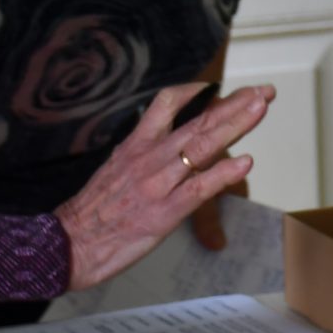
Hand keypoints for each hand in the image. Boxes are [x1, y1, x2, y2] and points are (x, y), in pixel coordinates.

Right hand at [57, 83, 273, 289]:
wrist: (68, 244)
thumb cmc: (93, 211)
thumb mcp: (116, 167)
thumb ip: (142, 152)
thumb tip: (165, 143)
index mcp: (136, 145)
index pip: (168, 103)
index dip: (199, 91)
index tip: (223, 87)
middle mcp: (150, 157)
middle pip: (198, 121)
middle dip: (234, 104)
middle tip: (263, 92)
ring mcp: (159, 183)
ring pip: (203, 147)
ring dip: (236, 125)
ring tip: (261, 109)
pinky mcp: (165, 211)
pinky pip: (200, 188)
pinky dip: (224, 173)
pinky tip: (246, 162)